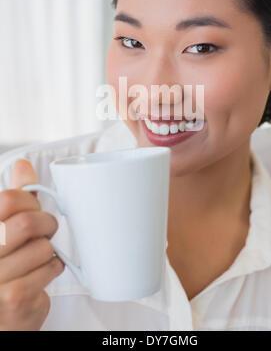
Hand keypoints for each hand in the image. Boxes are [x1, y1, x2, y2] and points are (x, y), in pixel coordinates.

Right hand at [0, 159, 64, 329]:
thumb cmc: (4, 268)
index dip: (30, 201)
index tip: (34, 208)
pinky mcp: (15, 300)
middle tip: (46, 230)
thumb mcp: (3, 229)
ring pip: (43, 247)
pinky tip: (41, 274)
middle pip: (28, 222)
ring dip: (49, 251)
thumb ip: (13, 200)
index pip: (9, 199)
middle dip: (46, 224)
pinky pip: (49, 270)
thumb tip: (23, 164)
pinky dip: (53, 269)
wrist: (1, 318)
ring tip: (39, 256)